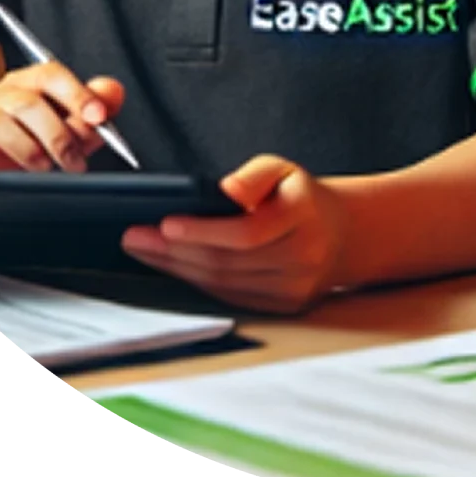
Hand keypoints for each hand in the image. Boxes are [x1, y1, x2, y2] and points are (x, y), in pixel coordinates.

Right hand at [0, 66, 124, 172]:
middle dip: (58, 135)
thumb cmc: (35, 140)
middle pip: (28, 102)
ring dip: (27, 149)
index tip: (99, 117)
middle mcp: (2, 92)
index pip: (52, 76)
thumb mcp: (72, 124)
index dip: (78, 95)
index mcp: (31, 82)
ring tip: (44, 169)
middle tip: (75, 161)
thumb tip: (113, 93)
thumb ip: (96, 107)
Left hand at [121, 155, 350, 313]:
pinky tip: (172, 267)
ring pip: (223, 283)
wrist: (341, 234)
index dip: (203, 231)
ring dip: (177, 268)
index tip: (166, 224)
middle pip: (227, 262)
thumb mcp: (283, 169)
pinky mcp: (283, 307)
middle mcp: (302, 258)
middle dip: (174, 251)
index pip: (246, 232)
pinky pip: (229, 297)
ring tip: (143, 250)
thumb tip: (227, 191)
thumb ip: (254, 175)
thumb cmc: (300, 196)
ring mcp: (293, 289)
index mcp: (303, 217)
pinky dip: (196, 283)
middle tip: (135, 237)